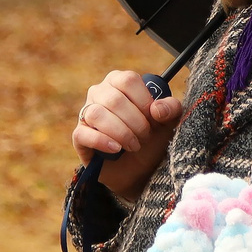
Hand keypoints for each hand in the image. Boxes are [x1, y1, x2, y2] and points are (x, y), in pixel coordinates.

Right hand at [72, 69, 186, 202]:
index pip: (128, 80)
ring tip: (134, 145)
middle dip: (135, 122)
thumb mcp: (169, 123)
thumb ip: (171, 109)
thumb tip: (156, 109)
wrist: (140, 170)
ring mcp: (86, 113)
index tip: (154, 119)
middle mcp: (100, 92)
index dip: (144, 101)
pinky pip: (83, 133)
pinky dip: (102, 141)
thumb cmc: (153, 139)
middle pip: (114, 99)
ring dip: (121, 132)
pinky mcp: (80, 135)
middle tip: (145, 137)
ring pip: (97, 114)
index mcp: (120, 82)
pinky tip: (116, 149)